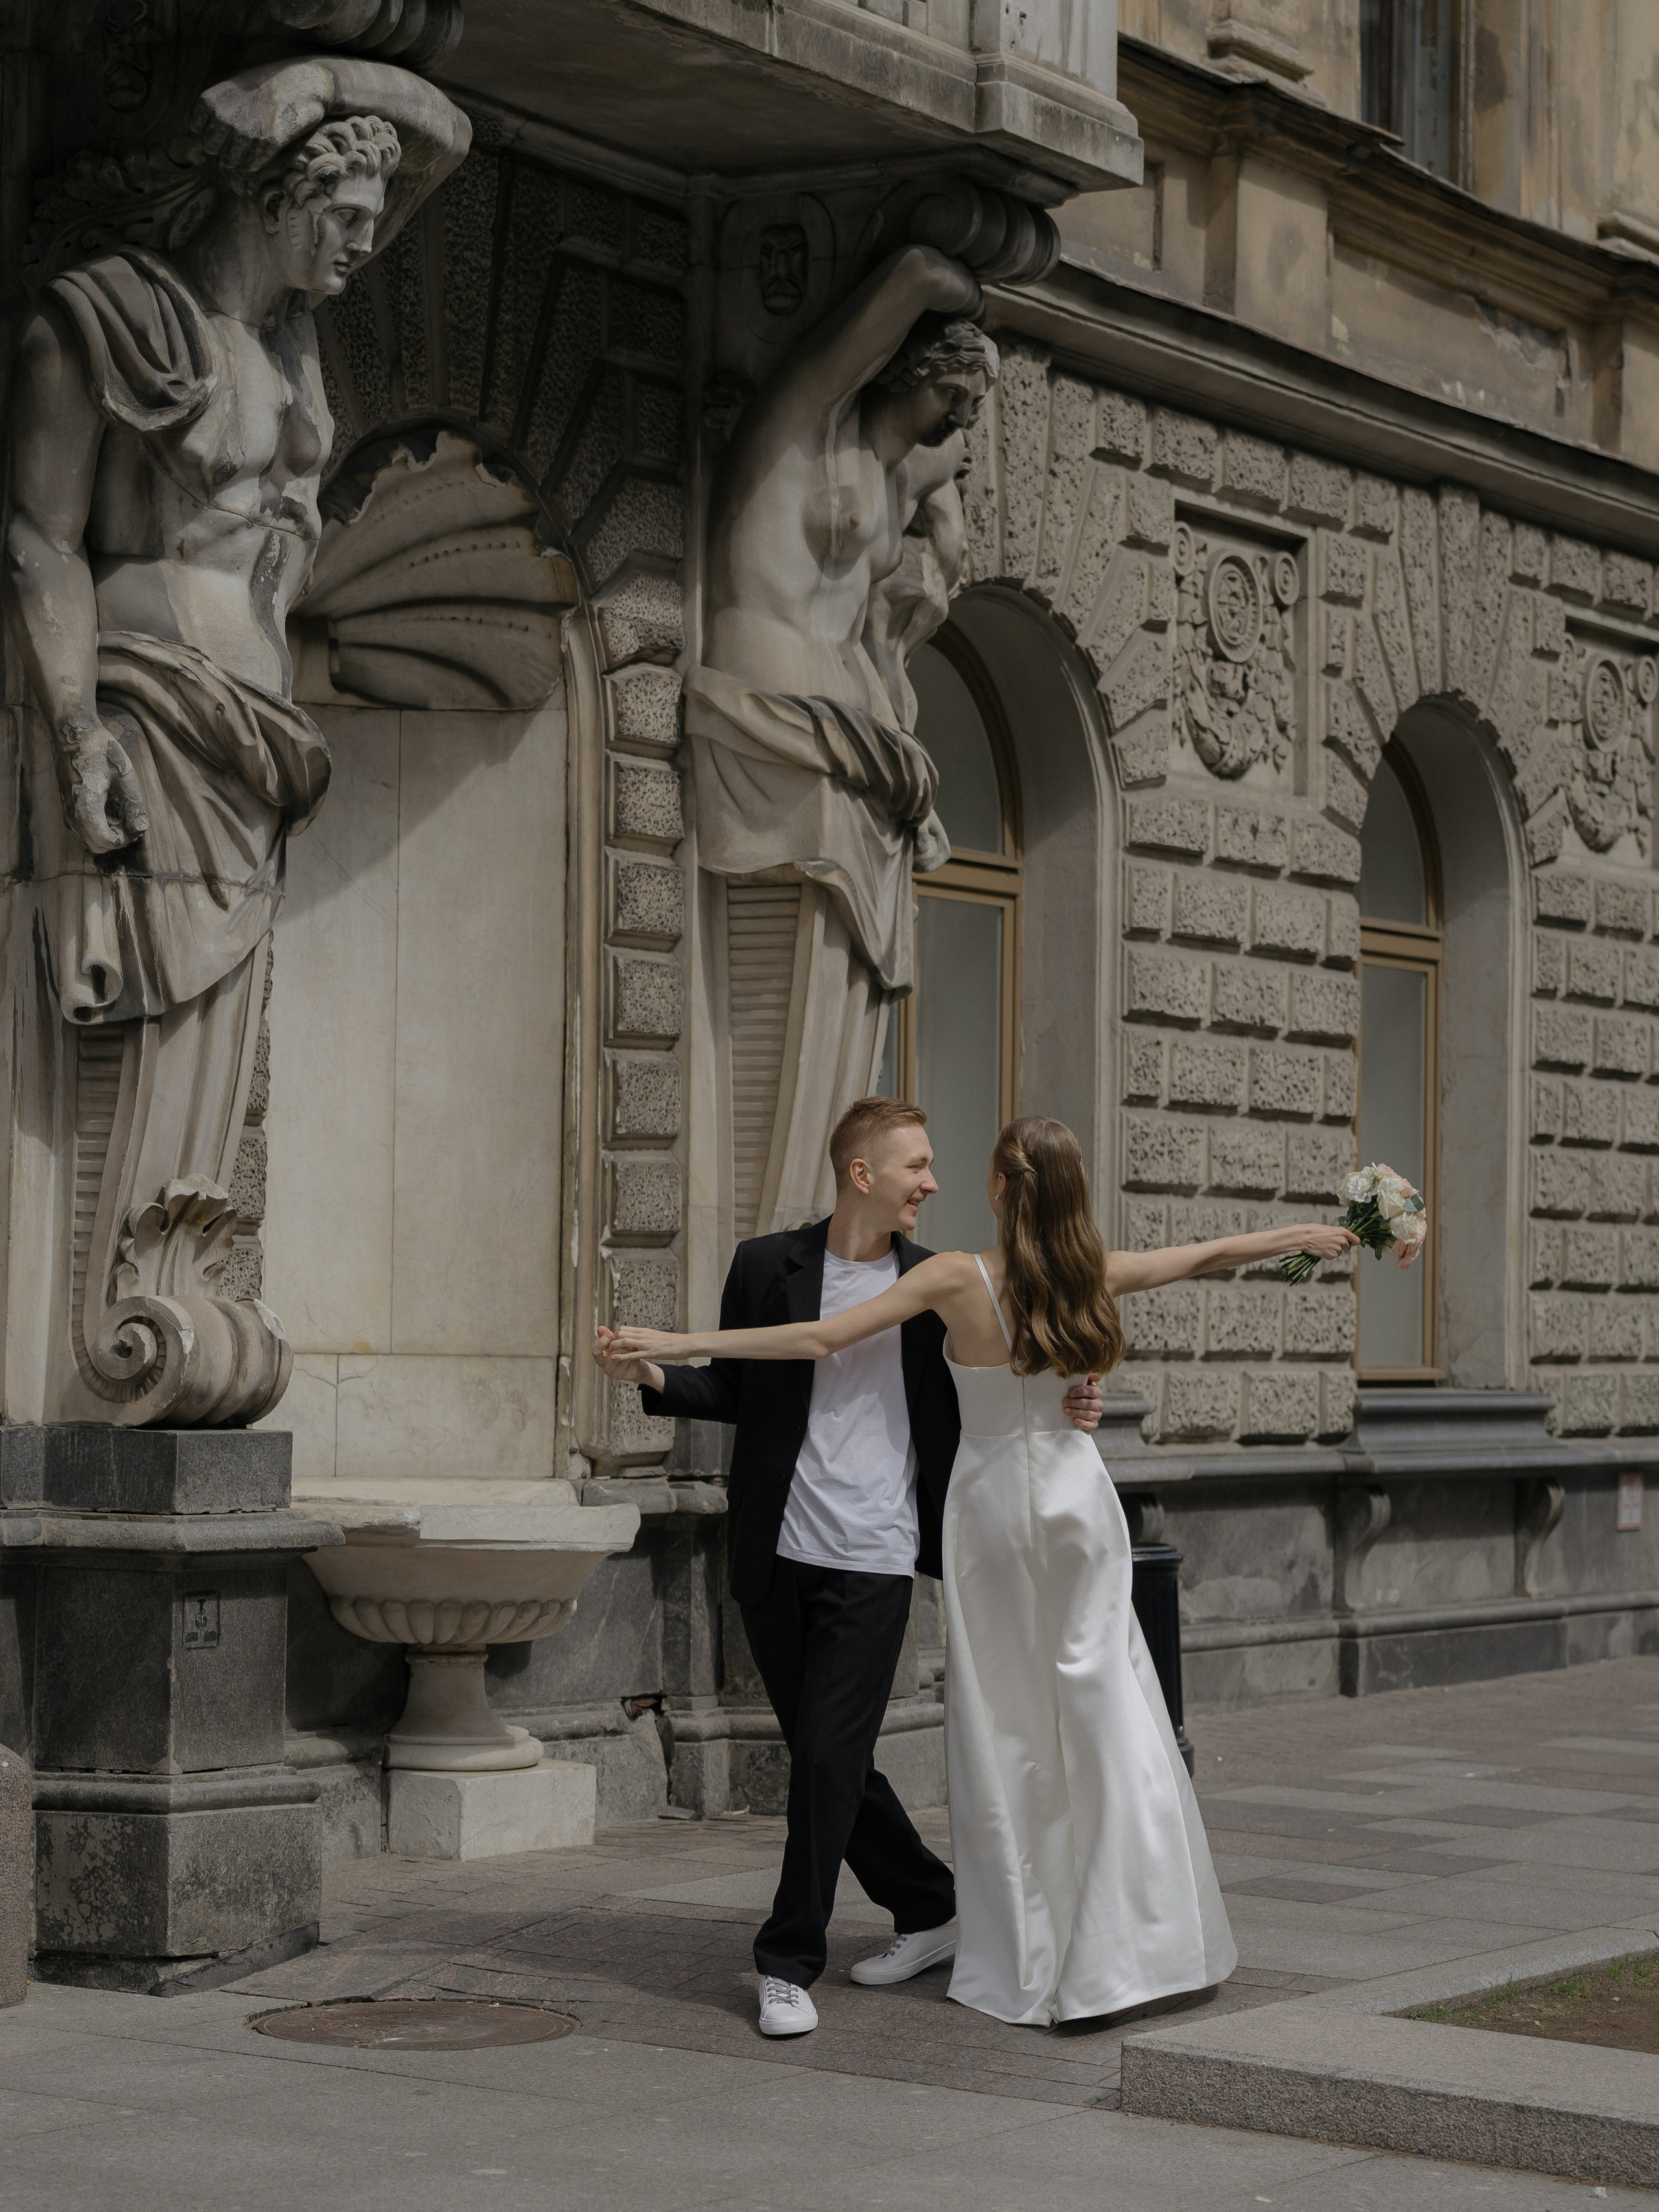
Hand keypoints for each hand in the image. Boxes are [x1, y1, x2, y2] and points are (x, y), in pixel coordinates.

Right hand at [58, 717, 146, 855]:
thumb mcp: (124, 774)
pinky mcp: (65, 803)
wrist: (71, 729)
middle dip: (113, 841)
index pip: (104, 841)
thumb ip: (133, 804)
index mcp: (87, 805)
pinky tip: (107, 810)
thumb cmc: (100, 749)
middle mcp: (72, 812)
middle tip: (127, 824)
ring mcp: (66, 808)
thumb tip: (139, 829)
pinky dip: (94, 828)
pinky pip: (79, 828)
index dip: (122, 840)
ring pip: (85, 839)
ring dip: (103, 835)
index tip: (133, 827)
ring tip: (118, 816)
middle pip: (94, 846)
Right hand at [590, 1325, 667, 1392]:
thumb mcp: (614, 1344)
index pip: (595, 1351)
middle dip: (621, 1345)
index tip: (610, 1334)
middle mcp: (606, 1368)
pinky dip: (635, 1355)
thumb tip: (600, 1328)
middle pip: (612, 1353)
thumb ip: (606, 1336)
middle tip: (627, 1341)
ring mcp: (616, 1373)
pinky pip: (631, 1361)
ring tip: (632, 1346)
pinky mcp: (626, 1375)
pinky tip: (637, 1354)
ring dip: (629, 1349)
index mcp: (600, 1359)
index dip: (602, 1342)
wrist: (634, 1366)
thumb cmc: (622, 1353)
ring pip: (623, 1357)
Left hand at [1062, 1374, 1103, 1433]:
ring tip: (1065, 1411)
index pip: (1091, 1391)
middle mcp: (1099, 1404)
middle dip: (1074, 1403)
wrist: (1078, 1410)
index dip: (1081, 1392)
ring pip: (1088, 1414)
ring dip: (1076, 1412)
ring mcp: (1097, 1415)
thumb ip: (1088, 1377)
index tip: (1070, 1393)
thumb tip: (1097, 1375)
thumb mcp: (1082, 1385)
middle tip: (1064, 1402)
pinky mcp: (1093, 1425)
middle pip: (1088, 1403)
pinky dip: (1083, 1423)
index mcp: (1097, 1393)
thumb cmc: (1079, 1395)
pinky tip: (1075, 1421)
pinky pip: (1090, 1425)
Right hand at [1284, 1223, 1360, 1261]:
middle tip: (1331, 1243)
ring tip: (1324, 1245)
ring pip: (1340, 1252)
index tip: (1351, 1243)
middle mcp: (1342, 1240)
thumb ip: (1338, 1234)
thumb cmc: (1314, 1230)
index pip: (1357, 1240)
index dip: (1353, 1242)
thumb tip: (1343, 1238)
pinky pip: (1333, 1257)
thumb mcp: (1329, 1228)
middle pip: (1348, 1247)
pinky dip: (1328, 1255)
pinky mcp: (1331, 1255)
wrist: (1304, 1237)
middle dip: (1342, 1247)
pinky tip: (1322, 1249)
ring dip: (1334, 1250)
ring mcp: (1337, 1249)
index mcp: (1343, 1232)